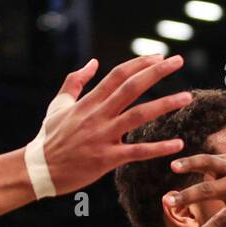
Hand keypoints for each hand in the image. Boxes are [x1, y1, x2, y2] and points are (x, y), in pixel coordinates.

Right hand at [37, 55, 191, 194]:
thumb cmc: (49, 138)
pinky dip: (158, 148)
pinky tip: (177, 144)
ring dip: (164, 105)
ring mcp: (103, 137)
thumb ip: (75, 82)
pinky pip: (137, 152)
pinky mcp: (106, 159)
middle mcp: (98, 116)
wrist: (38, 169)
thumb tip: (93, 62)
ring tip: (187, 97)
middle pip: (131, 87)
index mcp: (88, 102)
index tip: (159, 56)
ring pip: (138, 116)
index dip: (140, 63)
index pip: (118, 75)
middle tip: (179, 61)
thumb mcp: (58, 105)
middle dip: (157, 72)